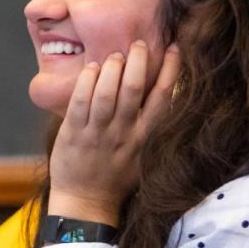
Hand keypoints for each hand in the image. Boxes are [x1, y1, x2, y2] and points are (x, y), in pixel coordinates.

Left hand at [48, 41, 180, 223]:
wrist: (87, 203)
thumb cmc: (116, 176)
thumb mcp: (145, 154)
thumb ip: (153, 125)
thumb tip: (164, 91)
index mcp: (145, 137)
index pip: (163, 98)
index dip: (171, 70)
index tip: (175, 48)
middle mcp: (124, 134)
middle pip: (134, 90)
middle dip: (139, 61)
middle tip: (139, 44)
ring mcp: (97, 134)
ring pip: (107, 94)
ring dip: (113, 68)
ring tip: (116, 55)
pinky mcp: (73, 134)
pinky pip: (80, 103)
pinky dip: (86, 82)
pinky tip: (92, 68)